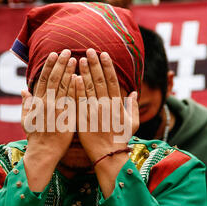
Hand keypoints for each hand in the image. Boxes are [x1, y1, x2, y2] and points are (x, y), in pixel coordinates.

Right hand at [22, 50, 76, 191]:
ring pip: (63, 86)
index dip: (49, 66)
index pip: (43, 79)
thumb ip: (26, 103)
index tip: (54, 55)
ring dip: (69, 71)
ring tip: (75, 59)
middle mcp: (46, 103)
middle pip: (54, 79)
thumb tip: (23, 90)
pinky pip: (71, 99)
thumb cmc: (35, 137)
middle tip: (67, 51)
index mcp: (37, 102)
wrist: (43, 152)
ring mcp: (57, 109)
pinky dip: (75, 87)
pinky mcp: (66, 116)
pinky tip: (80, 77)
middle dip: (60, 64)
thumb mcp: (25, 119)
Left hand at [75, 48, 138, 162]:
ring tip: (79, 59)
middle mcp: (106, 105)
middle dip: (94, 64)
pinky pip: (79, 101)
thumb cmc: (121, 139)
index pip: (112, 80)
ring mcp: (94, 112)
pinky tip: (73, 77)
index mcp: (117, 104)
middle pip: (99, 80)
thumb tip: (133, 92)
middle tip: (89, 50)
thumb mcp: (133, 123)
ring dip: (84, 72)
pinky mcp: (83, 119)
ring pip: (88, 87)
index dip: (107, 66)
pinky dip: (77, 88)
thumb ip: (133, 107)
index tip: (103, 54)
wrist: (108, 155)